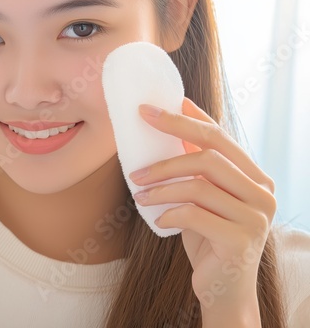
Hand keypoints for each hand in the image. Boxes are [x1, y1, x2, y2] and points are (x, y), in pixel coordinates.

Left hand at [129, 97, 275, 324]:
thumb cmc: (209, 238)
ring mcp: (256, 217)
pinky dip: (169, 213)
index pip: (218, 136)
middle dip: (165, 157)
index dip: (183, 119)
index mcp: (256, 177)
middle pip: (209, 156)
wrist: (224, 289)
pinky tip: (158, 219)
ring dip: (161, 187)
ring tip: (140, 194)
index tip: (147, 110)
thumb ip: (196, 166)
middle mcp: (263, 193)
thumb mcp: (202, 198)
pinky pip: (194, 214)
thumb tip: (170, 123)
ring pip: (199, 185)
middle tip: (134, 166)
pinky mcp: (241, 240)